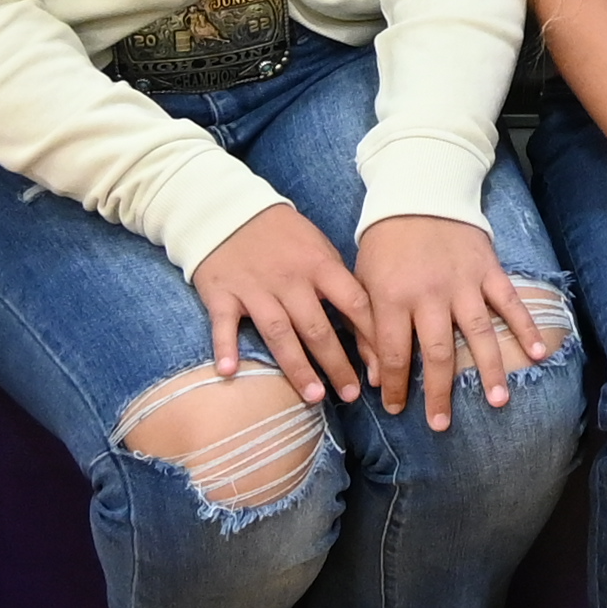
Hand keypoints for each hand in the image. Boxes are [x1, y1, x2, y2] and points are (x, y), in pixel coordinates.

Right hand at [187, 202, 374, 402]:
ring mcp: (255, 289)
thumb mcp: (319, 248)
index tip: (383, 368)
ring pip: (279, 333)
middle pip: (317, 328)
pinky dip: (225, 347)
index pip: (354, 303)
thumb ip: (339, 283)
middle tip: (351, 395)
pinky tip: (229, 373)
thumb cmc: (283, 235)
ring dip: (297, 367)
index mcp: (320, 266)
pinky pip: (224, 324)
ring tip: (314, 396)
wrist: (229, 210)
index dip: (370, 337)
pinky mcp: (223, 294)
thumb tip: (368, 324)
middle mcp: (290, 280)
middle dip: (337, 364)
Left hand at [355, 212, 559, 425]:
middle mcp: (430, 295)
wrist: (419, 191)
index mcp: (393, 297)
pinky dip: (525, 327)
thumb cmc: (385, 242)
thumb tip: (374, 375)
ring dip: (488, 369)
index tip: (396, 408)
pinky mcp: (488, 270)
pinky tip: (537, 353)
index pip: (395, 354)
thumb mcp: (363, 281)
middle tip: (441, 424)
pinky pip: (509, 302)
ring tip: (497, 401)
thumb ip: (368, 328)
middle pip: (438, 353)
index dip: (395, 385)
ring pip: (477, 333)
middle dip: (439, 392)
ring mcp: (463, 283)